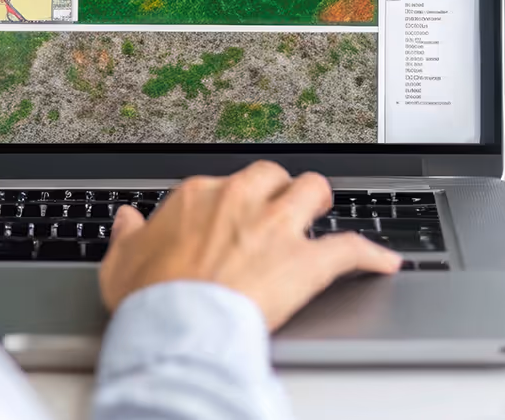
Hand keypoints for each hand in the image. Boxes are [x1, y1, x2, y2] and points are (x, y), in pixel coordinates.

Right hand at [98, 161, 401, 330]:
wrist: (179, 327)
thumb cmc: (151, 298)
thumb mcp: (120, 263)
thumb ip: (127, 236)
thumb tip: (126, 221)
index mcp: (199, 197)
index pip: (222, 185)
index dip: (229, 204)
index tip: (228, 220)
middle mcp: (242, 201)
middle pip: (273, 176)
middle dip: (278, 190)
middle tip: (278, 208)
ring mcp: (277, 228)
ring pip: (313, 191)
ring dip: (319, 201)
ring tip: (323, 211)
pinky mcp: (307, 262)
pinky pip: (351, 249)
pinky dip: (371, 255)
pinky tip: (384, 260)